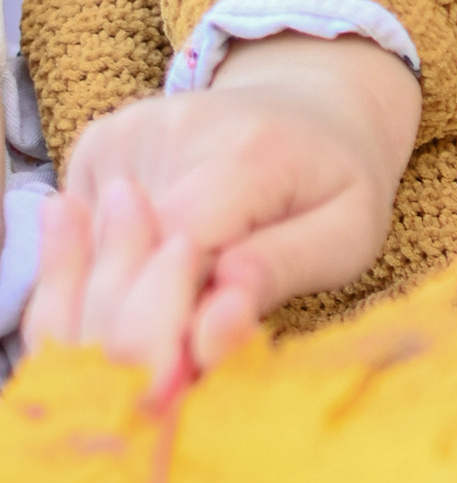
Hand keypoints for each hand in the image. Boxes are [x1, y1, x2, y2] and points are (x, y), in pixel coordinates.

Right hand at [25, 31, 420, 392]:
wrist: (306, 106)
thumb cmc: (334, 183)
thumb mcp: (344, 234)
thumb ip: (282, 271)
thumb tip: (220, 313)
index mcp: (249, 153)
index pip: (184, 251)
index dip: (178, 321)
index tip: (189, 377)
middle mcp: (171, 130)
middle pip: (127, 257)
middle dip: (150, 321)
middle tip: (180, 367)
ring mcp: (123, 134)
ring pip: (98, 251)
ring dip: (129, 297)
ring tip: (177, 315)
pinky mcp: (94, 145)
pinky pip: (86, 234)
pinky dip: (116, 267)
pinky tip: (157, 272)